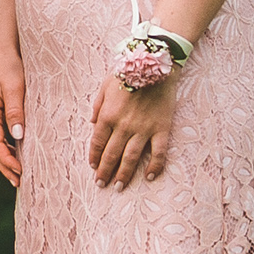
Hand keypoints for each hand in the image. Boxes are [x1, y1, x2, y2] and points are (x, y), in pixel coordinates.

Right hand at [0, 54, 24, 185]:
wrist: (2, 52)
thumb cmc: (9, 67)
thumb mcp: (15, 87)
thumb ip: (15, 112)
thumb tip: (18, 136)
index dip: (6, 161)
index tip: (20, 171)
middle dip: (3, 166)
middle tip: (19, 182)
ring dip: (2, 161)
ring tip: (16, 175)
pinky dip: (1, 151)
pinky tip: (13, 156)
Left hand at [87, 69, 176, 188]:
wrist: (155, 66)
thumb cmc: (127, 74)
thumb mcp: (105, 87)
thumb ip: (97, 106)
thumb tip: (92, 123)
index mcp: (107, 116)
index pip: (97, 143)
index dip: (94, 157)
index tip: (93, 168)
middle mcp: (123, 126)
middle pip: (111, 154)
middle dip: (105, 172)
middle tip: (101, 185)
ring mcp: (144, 129)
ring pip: (131, 157)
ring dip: (124, 174)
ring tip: (118, 187)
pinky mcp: (162, 129)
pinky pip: (159, 152)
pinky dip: (155, 166)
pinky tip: (150, 177)